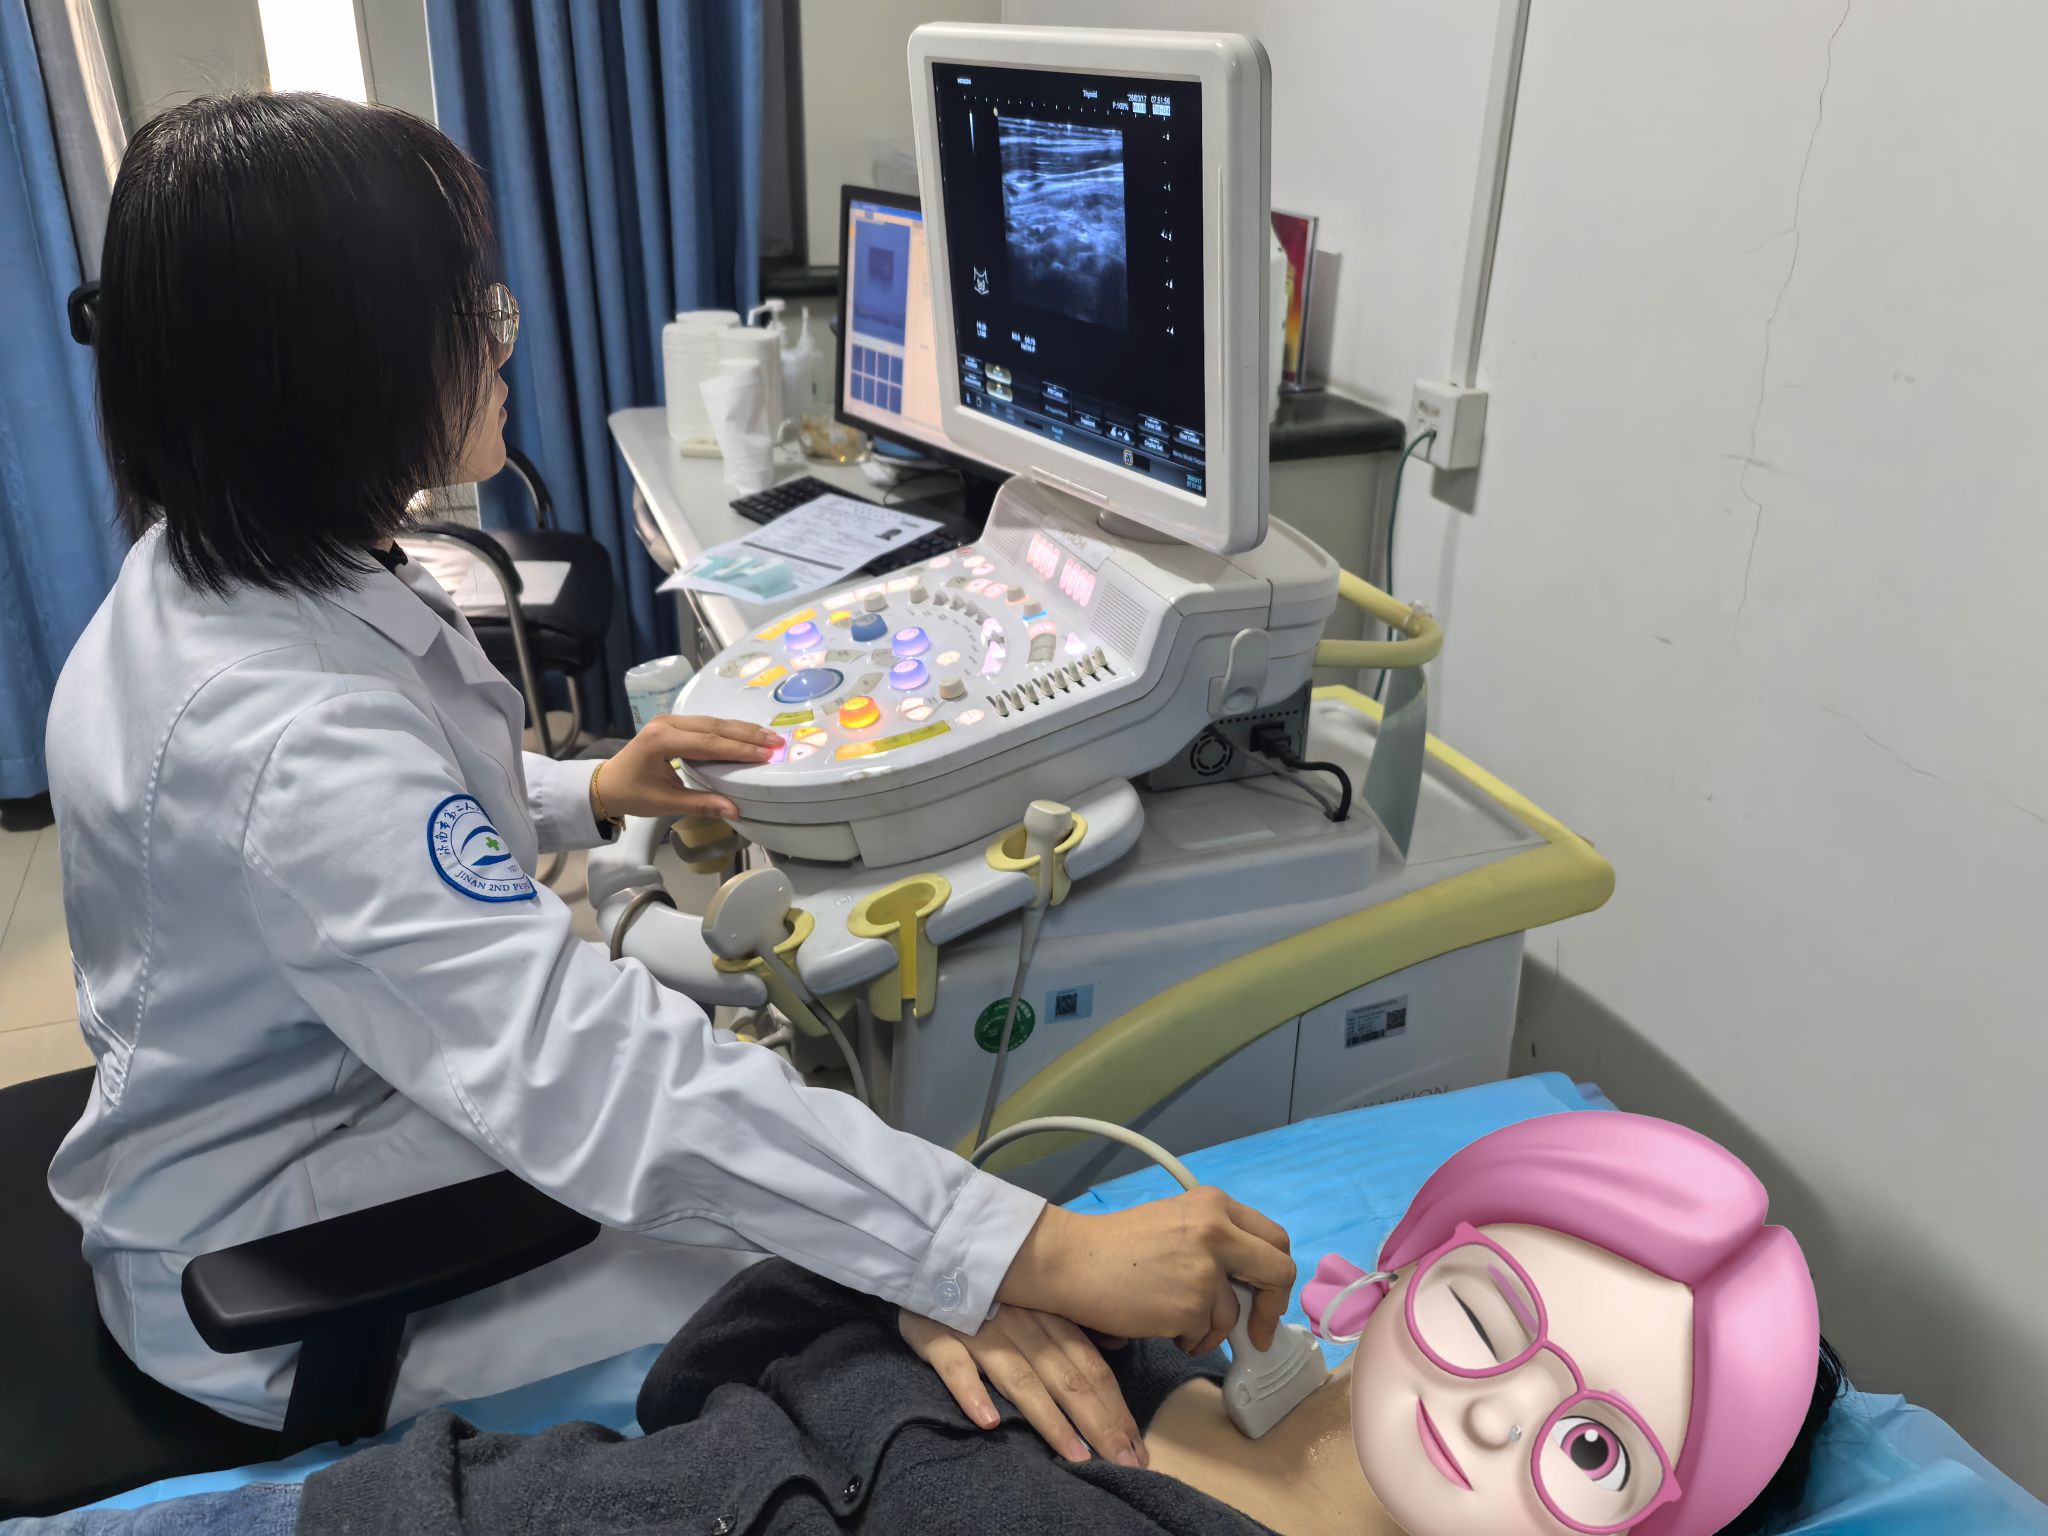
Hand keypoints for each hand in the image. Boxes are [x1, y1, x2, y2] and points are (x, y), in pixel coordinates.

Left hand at [594, 715, 781, 820]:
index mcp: (661, 740)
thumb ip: (701, 804)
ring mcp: (669, 720)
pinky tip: (746, 733)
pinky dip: (728, 730)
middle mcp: (666, 724)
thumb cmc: (632, 794)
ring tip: (768, 736)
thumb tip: (735, 811)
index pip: (708, 743)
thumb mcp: (665, 803)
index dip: (739, 748)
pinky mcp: (672, 724)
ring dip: (741, 729)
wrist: (606, 785)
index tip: (765, 754)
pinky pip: (705, 724)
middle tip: (776, 741)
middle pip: (714, 727)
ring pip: (712, 722)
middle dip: (747, 734)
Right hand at [900, 1305, 1147, 1467]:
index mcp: (1050, 1317)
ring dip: (1050, 1419)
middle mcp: (1022, 1325)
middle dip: (1099, 1424)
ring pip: (1021, 1378)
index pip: (1091, 1367)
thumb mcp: (1037, 1297)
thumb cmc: (989, 1288)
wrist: (928, 1255)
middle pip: (1067, 1378)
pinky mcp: (938, 1336)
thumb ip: (1074, 1325)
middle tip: (1125, 1465)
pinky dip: (972, 1392)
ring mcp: (980, 1332)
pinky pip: (956, 1366)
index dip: (1117, 1408)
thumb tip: (1120, 1345)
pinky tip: (990, 1422)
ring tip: (1077, 1456)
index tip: (1138, 1448)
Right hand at [997, 1191, 1294, 1355]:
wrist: (1072, 1261)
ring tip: (1174, 1320)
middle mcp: (1217, 1231)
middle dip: (1270, 1308)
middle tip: (1256, 1332)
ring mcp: (1206, 1269)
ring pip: (1233, 1314)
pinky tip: (1159, 1323)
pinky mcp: (1191, 1306)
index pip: (1274, 1238)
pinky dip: (1187, 1338)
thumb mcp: (1176, 1223)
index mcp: (1214, 1204)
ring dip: (1209, 1329)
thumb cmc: (1117, 1246)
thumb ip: (1216, 1241)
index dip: (1274, 1274)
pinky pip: (1204, 1334)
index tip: (1264, 1297)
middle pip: (1278, 1272)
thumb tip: (1250, 1283)